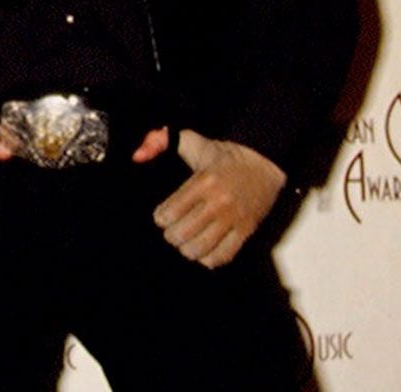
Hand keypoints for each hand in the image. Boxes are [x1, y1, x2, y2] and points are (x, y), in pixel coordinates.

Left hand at [148, 129, 284, 268]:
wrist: (263, 163)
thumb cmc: (221, 156)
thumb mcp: (190, 141)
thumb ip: (158, 141)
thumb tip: (136, 156)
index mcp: (203, 182)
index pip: (170, 212)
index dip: (160, 218)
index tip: (162, 216)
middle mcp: (219, 202)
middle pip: (182, 233)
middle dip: (171, 235)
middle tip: (172, 231)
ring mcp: (234, 218)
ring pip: (201, 247)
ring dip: (187, 249)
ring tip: (185, 242)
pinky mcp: (247, 229)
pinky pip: (225, 255)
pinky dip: (210, 259)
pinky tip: (203, 251)